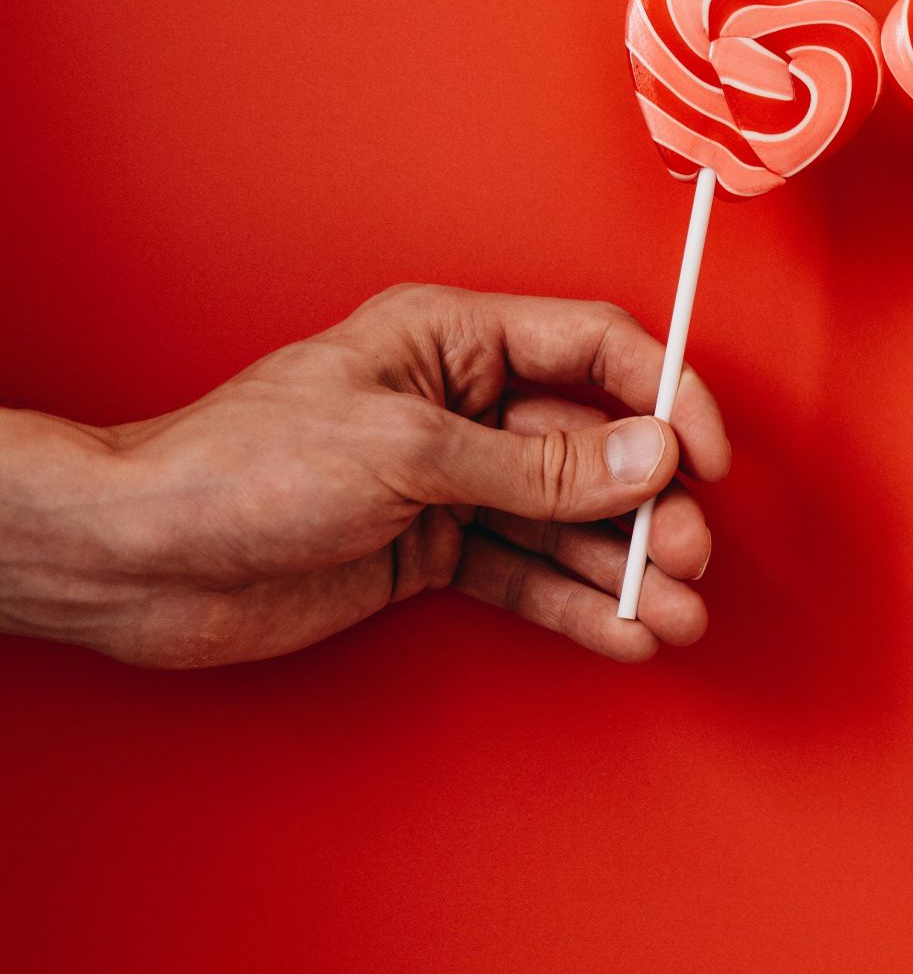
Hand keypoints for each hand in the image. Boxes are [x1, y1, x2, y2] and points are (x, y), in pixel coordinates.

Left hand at [0, 285, 729, 666]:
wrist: (146, 558)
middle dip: (647, 504)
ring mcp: (445, 481)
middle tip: (682, 558)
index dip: (664, 397)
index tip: (706, 461)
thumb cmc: (245, 468)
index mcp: (450, 340)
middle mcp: (458, 404)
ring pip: (565, 520)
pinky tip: (620, 633)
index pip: (593, 347)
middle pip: (591, 444)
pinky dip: (573, 604)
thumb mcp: (408, 454)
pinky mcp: (427, 551)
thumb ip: (536, 464)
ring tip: (673, 615)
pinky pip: (523, 573)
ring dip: (622, 567)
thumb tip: (645, 455)